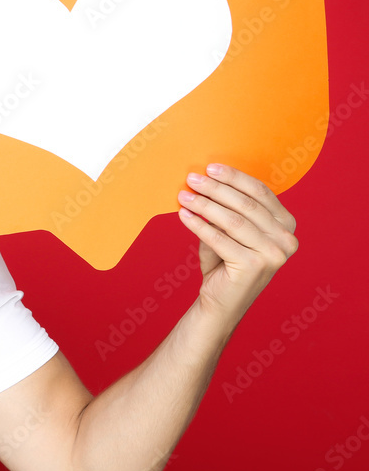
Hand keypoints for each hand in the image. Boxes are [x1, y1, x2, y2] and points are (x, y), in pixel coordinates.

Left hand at [177, 164, 297, 324]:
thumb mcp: (230, 230)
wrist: (221, 302)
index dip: (235, 178)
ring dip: (205, 205)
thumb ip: (226, 208)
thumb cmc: (225, 262)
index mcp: (287, 224)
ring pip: (233, 220)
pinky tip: (183, 215)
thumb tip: (205, 180)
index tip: (211, 168)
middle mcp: (286, 239)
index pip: (260, 192)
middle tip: (192, 179)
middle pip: (246, 204)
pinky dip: (199, 225)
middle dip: (216, 189)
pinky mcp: (254, 266)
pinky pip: (219, 239)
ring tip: (184, 196)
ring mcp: (274, 255)